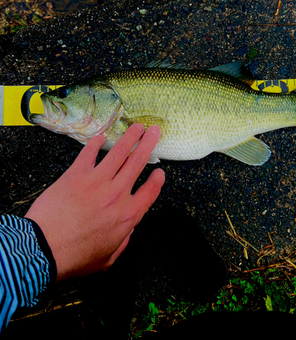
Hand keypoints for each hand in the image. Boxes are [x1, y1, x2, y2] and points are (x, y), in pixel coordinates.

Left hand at [26, 123, 164, 280]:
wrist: (44, 249)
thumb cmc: (73, 257)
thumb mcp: (107, 259)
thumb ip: (122, 243)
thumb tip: (126, 232)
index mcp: (127, 216)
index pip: (150, 191)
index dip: (157, 180)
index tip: (160, 171)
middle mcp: (116, 194)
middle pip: (138, 162)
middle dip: (148, 144)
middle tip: (154, 131)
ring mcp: (97, 182)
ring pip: (118, 152)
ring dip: (130, 137)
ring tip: (137, 127)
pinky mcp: (76, 175)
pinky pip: (88, 153)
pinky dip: (95, 143)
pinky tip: (100, 136)